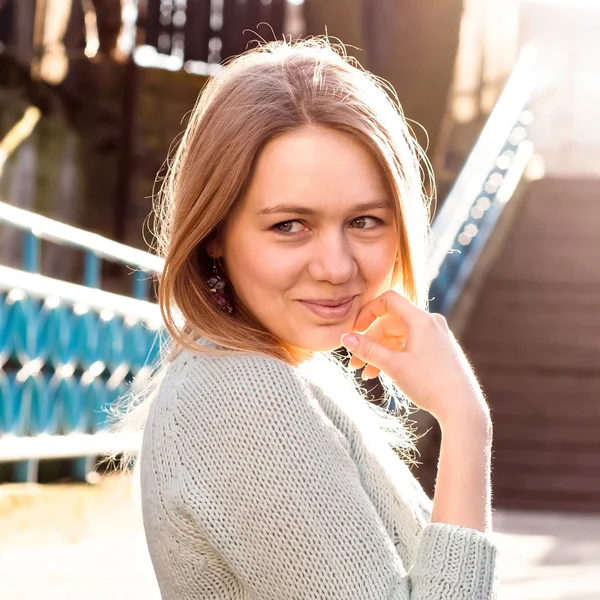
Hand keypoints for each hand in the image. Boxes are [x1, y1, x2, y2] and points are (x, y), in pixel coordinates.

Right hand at [340, 290, 488, 424]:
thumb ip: (368, 349)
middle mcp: (431, 323)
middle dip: (369, 341)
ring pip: (398, 337)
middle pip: (390, 322)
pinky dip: (394, 357)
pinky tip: (381, 374)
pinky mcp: (438, 350)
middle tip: (354, 362)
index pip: (388, 300)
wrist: (463, 408)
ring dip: (379, 352)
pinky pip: (409, 346)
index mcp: (421, 320)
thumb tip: (345, 338)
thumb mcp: (394, 366)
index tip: (354, 330)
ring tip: (365, 374)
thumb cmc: (430, 385)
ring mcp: (436, 337)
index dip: (367, 312)